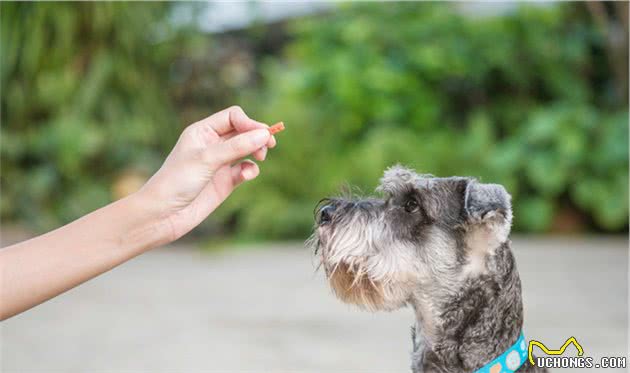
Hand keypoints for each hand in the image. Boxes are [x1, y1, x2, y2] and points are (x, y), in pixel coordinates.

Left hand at [137, 106, 275, 242]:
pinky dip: (250, 170)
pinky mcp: (225, 182)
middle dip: (257, 136)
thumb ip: (237, 146)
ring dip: (257, 150)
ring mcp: (219, 163)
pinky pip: (245, 169)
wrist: (164, 214)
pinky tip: (247, 175)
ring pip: (247, 149)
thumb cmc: (177, 181)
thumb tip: (264, 134)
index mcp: (202, 131)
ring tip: (260, 157)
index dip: (249, 123)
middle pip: (243, 131)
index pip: (233, 117)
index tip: (261, 134)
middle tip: (270, 144)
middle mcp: (212, 144)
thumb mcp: (207, 159)